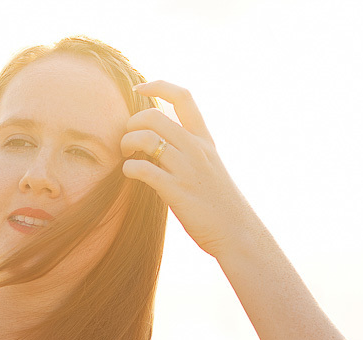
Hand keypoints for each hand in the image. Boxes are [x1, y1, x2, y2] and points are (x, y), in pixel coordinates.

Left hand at [121, 81, 262, 257]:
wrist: (237, 231)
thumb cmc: (218, 202)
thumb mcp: (209, 167)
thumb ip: (187, 151)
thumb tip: (157, 141)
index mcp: (205, 140)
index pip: (183, 97)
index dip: (158, 86)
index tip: (139, 88)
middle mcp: (196, 149)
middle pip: (154, 116)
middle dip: (131, 123)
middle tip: (126, 140)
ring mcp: (186, 169)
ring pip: (145, 138)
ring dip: (126, 144)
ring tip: (126, 156)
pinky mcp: (176, 191)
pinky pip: (142, 169)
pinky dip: (128, 168)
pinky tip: (130, 174)